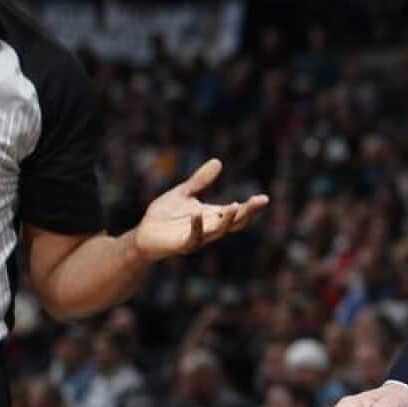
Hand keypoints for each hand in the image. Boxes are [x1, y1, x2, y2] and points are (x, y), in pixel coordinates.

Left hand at [133, 159, 267, 262]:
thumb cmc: (164, 216)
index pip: (237, 213)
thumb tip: (218, 162)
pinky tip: (197, 214)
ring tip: (236, 205)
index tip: (264, 198)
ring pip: (218, 231)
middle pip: (235, 223)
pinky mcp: (182, 244)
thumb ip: (200, 180)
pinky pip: (193, 238)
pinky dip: (197, 227)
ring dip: (228, 220)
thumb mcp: (184, 193)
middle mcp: (209, 228)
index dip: (251, 207)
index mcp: (212, 217)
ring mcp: (198, 238)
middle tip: (260, 201)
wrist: (143, 234)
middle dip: (248, 212)